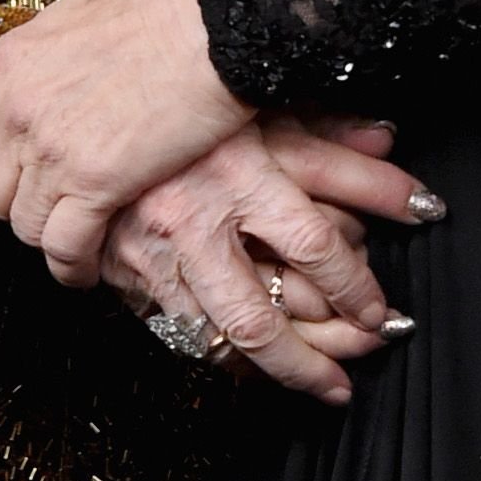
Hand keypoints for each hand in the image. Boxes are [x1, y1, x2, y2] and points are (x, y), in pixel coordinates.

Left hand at [0, 0, 251, 281]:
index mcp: (8, 63)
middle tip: (48, 202)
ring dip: (49, 233)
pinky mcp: (95, 183)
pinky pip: (64, 247)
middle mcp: (16, 110)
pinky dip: (72, 266)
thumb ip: (66, 25)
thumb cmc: (171, 3)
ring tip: (77, 235)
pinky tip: (86, 269)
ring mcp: (51, 149)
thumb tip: (74, 20)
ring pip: (23, 224)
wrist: (219, 22)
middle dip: (15, 202)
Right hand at [101, 115, 429, 405]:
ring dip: (272, 370)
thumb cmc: (186, 101)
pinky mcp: (123, 272)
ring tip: (318, 380)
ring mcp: (152, 254)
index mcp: (235, 171)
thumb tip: (388, 144)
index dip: (355, 288)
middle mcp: (192, 221)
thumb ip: (329, 134)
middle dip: (313, 362)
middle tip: (351, 374)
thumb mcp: (265, 107)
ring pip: (218, 340)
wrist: (92, 111)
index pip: (313, 245)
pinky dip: (223, 354)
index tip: (379, 310)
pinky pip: (180, 332)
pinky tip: (256, 363)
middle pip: (260, 321)